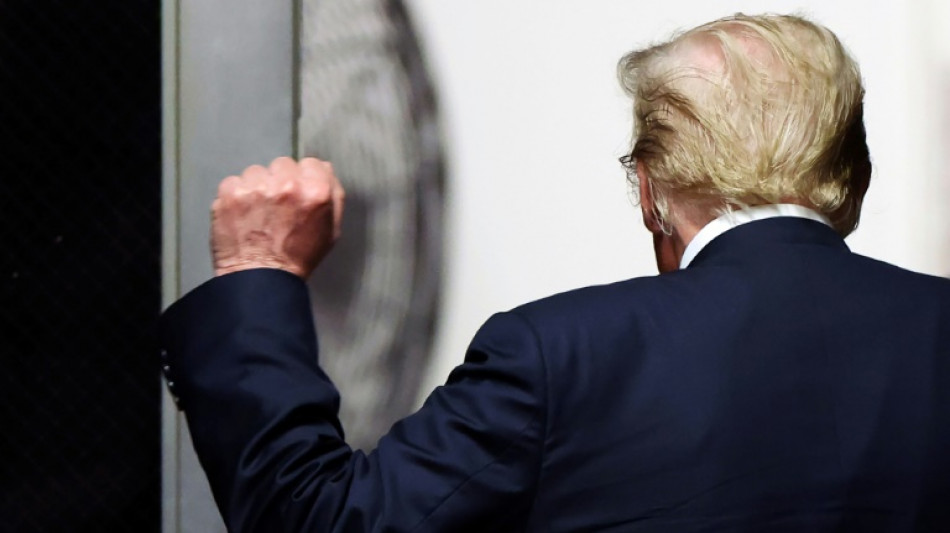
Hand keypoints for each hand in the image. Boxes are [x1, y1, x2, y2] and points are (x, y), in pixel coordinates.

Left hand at [211, 156, 343, 278]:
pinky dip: (236, 196)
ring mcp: (255, 187)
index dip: (306, 178)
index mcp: (316, 192)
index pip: (311, 163)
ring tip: (257, 212)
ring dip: (257, 186)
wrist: (260, 280)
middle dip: (281, 180)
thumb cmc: (298, 258)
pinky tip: (241, 215)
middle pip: (283, 164)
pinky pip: (234, 182)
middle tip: (277, 205)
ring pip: (257, 172)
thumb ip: (333, 196)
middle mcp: (286, 185)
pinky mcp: (230, 193)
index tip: (298, 193)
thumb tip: (324, 169)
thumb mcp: (331, 231)